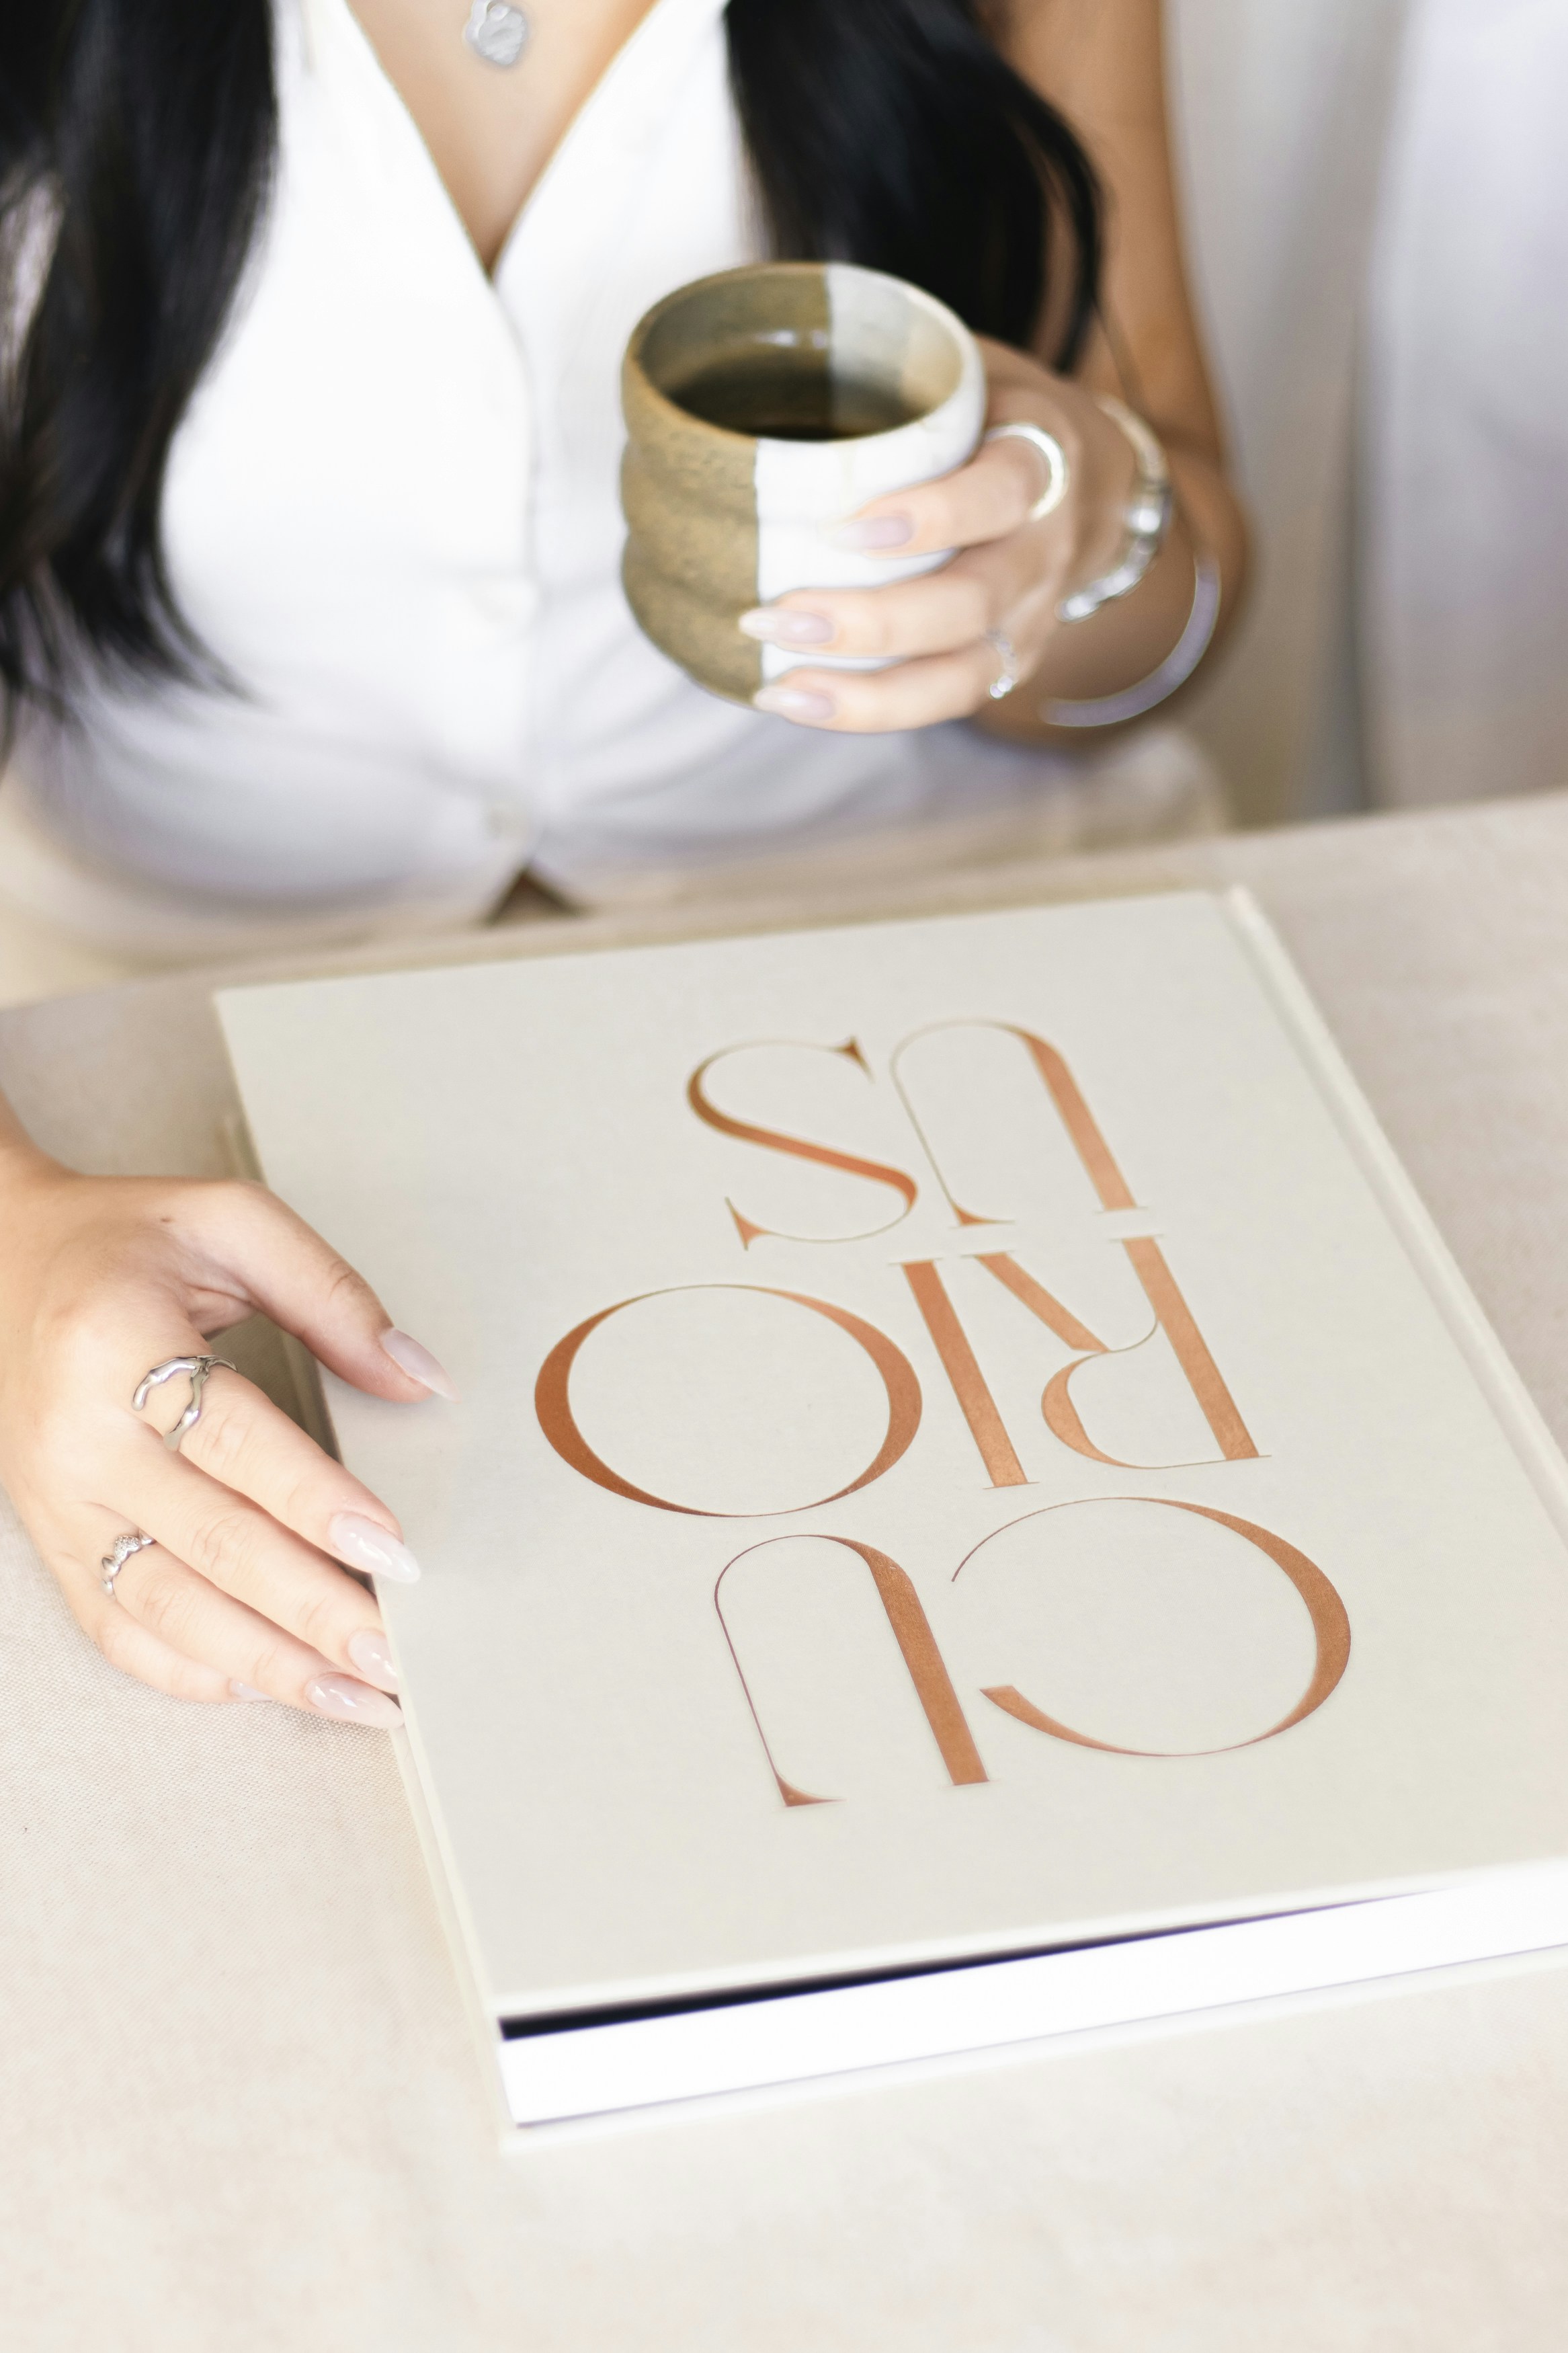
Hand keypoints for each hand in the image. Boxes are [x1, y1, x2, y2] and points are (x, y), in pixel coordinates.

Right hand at [0, 1136, 452, 1725]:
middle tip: (394, 1654)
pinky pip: (115, 1628)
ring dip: (266, 1663)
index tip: (391, 1548)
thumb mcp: (232, 1223)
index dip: (314, 1501)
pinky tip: (261, 1685)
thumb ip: (333, 1298)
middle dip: (311, 1610)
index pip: (231, 1439)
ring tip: (352, 1695)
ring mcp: (58, 1500)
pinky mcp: (52, 1539)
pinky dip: (189, 1670)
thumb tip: (420, 1380)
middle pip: (208, 1543)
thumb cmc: (122, 1242)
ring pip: (165, 1608)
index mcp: (119, 1343)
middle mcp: (79, 1436)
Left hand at [742, 337, 1137, 732]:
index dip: (929, 516)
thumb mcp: (964, 367)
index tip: (841, 528)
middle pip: (969, 605)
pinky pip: (945, 701)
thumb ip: (892, 362)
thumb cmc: (991, 415)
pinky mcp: (1007, 664)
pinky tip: (797, 701)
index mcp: (1040, 456)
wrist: (1088, 482)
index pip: (999, 493)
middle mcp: (1045, 549)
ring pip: (960, 677)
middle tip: (773, 612)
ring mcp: (1030, 617)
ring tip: (780, 685)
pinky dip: (869, 711)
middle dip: (870, 622)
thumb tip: (765, 335)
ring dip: (865, 692)